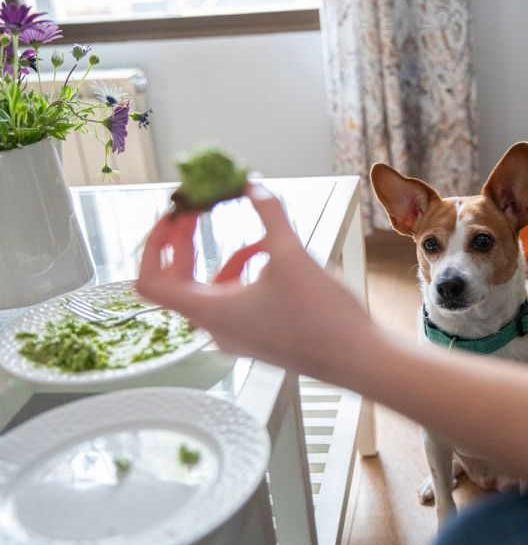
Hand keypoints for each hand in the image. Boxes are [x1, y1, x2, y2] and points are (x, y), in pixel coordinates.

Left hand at [136, 183, 372, 375]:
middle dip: (188, 241)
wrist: (358, 359)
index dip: (153, 244)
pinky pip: (236, 299)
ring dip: (224, 257)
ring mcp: (238, 335)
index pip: (151, 281)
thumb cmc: (322, 318)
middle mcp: (217, 327)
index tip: (175, 216)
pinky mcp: (259, 335)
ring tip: (255, 236)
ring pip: (212, 289)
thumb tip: (253, 185)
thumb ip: (268, 213)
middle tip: (203, 211)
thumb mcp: (292, 254)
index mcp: (211, 312)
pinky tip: (274, 258)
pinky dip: (245, 274)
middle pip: (179, 281)